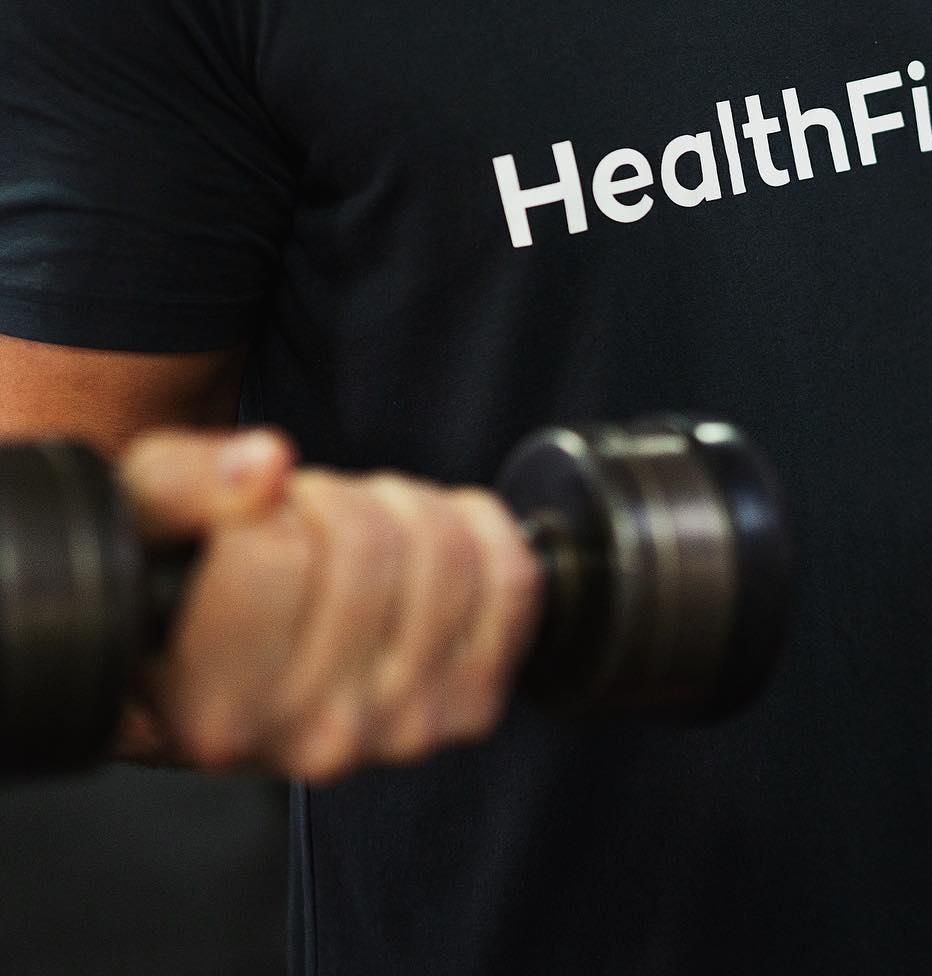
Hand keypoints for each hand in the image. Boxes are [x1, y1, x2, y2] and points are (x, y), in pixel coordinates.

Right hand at [116, 428, 543, 783]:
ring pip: (444, 552)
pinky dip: (477, 534)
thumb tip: (264, 467)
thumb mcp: (139, 518)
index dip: (260, 508)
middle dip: (332, 502)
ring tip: (353, 542)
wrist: (249, 659)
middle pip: (365, 544)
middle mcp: (315, 741)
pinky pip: (513, 579)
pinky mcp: (473, 709)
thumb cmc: (184, 590)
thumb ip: (182, 485)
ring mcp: (405, 732)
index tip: (245, 529)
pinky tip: (421, 550)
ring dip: (402, 511)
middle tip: (301, 529)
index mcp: (216, 713)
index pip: (269, 553)